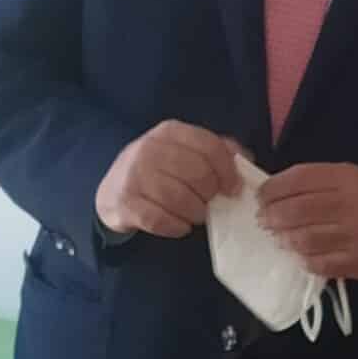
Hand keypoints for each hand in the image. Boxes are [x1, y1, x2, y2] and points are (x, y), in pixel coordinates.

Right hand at [94, 120, 247, 237]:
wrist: (113, 189)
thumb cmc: (160, 169)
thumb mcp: (184, 150)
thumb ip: (216, 150)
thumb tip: (245, 158)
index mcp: (171, 132)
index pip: (210, 147)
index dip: (228, 170)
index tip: (233, 188)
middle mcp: (150, 149)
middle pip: (198, 174)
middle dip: (211, 194)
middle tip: (211, 203)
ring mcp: (134, 175)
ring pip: (180, 199)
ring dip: (196, 212)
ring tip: (197, 214)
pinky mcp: (124, 203)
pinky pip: (160, 220)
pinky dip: (177, 226)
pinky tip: (180, 225)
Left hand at [256, 162, 357, 280]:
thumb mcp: (354, 179)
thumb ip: (319, 182)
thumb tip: (276, 191)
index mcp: (348, 178)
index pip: (300, 178)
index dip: (273, 187)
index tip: (260, 195)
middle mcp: (350, 204)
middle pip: (297, 209)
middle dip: (272, 215)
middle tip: (264, 220)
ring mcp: (353, 236)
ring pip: (304, 238)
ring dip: (284, 239)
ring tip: (279, 238)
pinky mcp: (355, 262)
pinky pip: (318, 263)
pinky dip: (304, 260)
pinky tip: (300, 256)